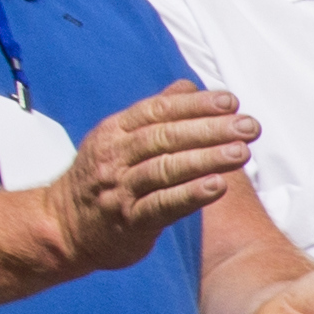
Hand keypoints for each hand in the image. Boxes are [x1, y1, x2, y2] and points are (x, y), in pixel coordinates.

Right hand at [48, 87, 260, 273]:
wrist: (63, 228)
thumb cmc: (102, 178)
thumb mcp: (118, 139)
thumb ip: (155, 113)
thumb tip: (188, 86)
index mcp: (115, 131)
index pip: (158, 110)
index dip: (196, 105)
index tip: (231, 101)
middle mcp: (115, 156)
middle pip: (166, 137)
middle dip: (211, 129)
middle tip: (250, 126)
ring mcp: (120, 189)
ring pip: (166, 169)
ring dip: (207, 159)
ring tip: (242, 153)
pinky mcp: (128, 221)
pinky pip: (162, 206)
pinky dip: (191, 195)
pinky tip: (218, 187)